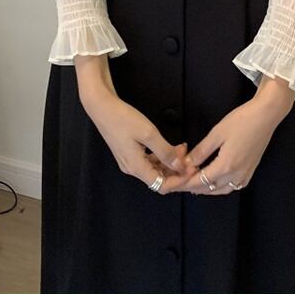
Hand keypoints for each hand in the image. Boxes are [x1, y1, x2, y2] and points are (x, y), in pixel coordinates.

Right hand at [75, 54, 192, 193]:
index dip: (179, 181)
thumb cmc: (124, 119)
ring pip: (154, 169)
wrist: (102, 108)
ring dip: (169, 162)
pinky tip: (170, 146)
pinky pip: (148, 161)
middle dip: (176, 171)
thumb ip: (165, 151)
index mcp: (136, 167)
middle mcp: (132, 168)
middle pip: (158, 179)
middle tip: (190, 157)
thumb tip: (179, 167)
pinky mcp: (128, 153)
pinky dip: (161, 156)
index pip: (161, 185)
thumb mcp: (148, 134)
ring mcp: (129, 161)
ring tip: (182, 149)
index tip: (192, 169)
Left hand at [172, 75, 294, 194]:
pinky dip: (220, 187)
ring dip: (206, 189)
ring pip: (222, 190)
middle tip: (179, 183)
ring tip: (193, 183)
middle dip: (192, 187)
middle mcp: (236, 175)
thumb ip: (201, 151)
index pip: (200, 181)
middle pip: (210, 189)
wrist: (267, 115)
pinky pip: (233, 186)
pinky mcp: (251, 170)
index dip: (184, 183)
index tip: (172, 183)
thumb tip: (187, 163)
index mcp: (226, 166)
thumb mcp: (217, 133)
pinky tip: (214, 180)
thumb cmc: (242, 120)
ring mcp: (245, 174)